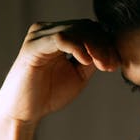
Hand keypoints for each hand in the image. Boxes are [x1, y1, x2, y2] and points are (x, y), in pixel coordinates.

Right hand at [0, 20, 118, 139]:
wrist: (24, 113)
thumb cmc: (48, 94)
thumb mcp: (78, 75)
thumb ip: (93, 60)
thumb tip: (111, 49)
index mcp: (59, 35)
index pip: (90, 29)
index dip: (106, 45)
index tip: (116, 65)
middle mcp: (48, 31)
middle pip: (86, 27)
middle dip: (103, 46)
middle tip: (111, 66)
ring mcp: (39, 36)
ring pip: (76, 30)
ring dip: (94, 47)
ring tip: (102, 66)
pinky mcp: (33, 46)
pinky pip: (60, 38)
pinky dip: (77, 46)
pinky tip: (85, 61)